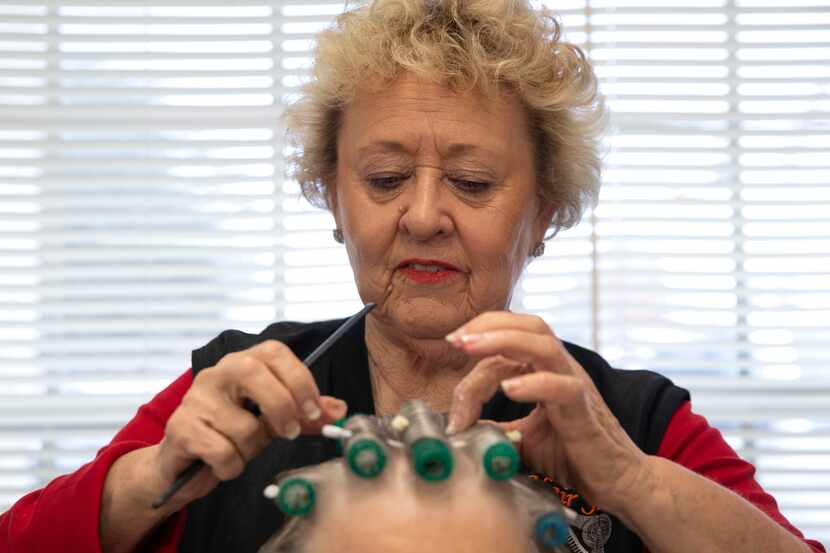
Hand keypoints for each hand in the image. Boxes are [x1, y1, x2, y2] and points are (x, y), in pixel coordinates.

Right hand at [154, 340, 347, 508]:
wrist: (183, 465)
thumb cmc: (232, 434)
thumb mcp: (272, 421)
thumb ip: (305, 415)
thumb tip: (339, 411)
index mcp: (243, 363)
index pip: (275, 352)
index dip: (300, 379)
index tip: (315, 412)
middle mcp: (217, 373)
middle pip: (254, 373)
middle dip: (281, 407)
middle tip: (290, 433)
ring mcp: (196, 399)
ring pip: (244, 427)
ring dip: (251, 450)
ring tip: (240, 450)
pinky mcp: (181, 429)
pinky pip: (223, 452)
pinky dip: (230, 467)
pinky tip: (221, 464)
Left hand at [445, 311, 650, 511]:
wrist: (618, 484)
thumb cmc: (573, 456)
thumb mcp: (521, 438)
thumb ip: (492, 427)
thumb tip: (457, 427)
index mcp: (547, 369)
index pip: (510, 342)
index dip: (479, 341)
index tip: (451, 345)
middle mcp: (562, 370)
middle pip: (531, 326)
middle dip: (490, 325)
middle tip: (456, 338)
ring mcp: (575, 387)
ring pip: (545, 346)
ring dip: (504, 341)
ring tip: (470, 347)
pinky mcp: (584, 413)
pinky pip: (563, 388)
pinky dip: (534, 384)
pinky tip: (509, 389)